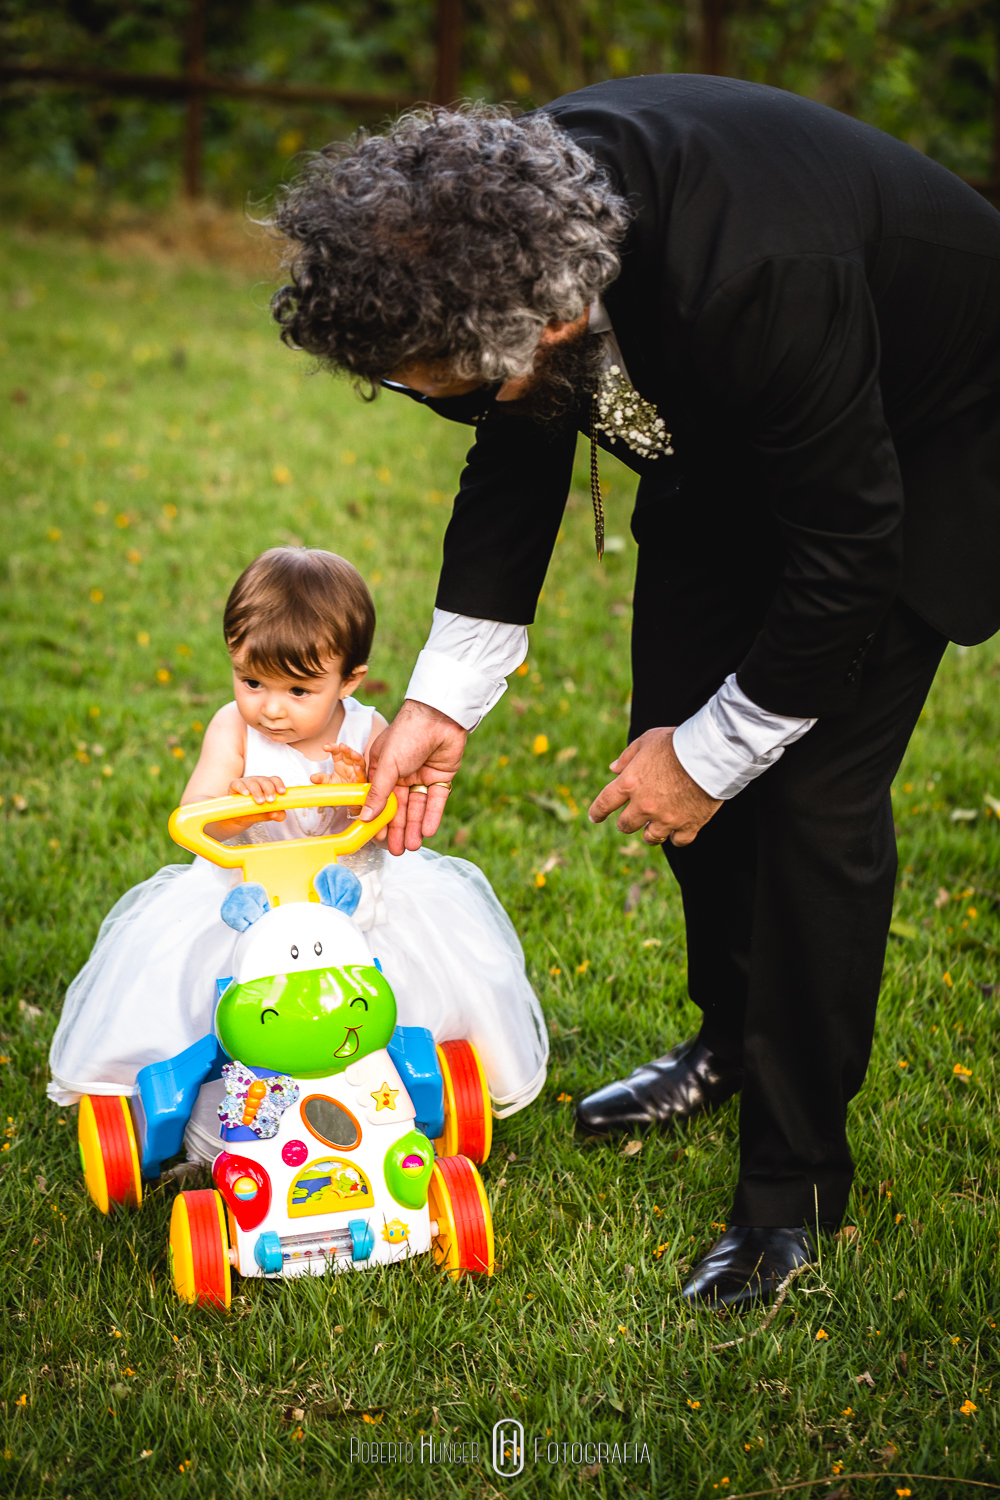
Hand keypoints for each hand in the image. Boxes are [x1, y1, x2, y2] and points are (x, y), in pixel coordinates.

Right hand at [204, 775, 287, 838]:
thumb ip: (277, 815)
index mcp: (268, 786)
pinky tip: (246, 794)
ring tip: (260, 802)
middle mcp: (258, 782)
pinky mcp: (235, 785)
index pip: (275, 780)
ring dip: (257, 791)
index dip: (279, 784)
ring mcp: (246, 782)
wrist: (238, 818)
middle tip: (271, 800)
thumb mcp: (268, 815)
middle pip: (265, 780)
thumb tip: (276, 814)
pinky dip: (243, 788)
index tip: (282, 793)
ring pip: (252, 782)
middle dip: (269, 790)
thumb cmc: (255, 812)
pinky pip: (238, 783)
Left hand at [311, 741, 365, 814]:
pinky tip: (357, 768)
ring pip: (359, 762)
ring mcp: (357, 772)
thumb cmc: (340, 787)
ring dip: (357, 757)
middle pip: (349, 754)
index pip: (337, 751)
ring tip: (353, 754)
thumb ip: (321, 779)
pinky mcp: (361, 781)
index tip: (325, 747)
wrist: (348, 799)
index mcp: (341, 762)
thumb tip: (312, 777)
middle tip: (341, 745)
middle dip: (346, 749)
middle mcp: (350, 765)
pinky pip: (362, 776)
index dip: (332, 747)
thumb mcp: (329, 782)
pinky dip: (360, 772)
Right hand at [362, 699, 466, 855]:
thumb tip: (365, 817)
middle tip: (397, 851)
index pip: (379, 799)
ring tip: (412, 846)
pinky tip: (427, 831)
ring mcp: (421, 776)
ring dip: (414, 827)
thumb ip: (378, 793)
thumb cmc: (406, 734)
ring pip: (417, 807)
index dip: (379, 819)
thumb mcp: (388, 765)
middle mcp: (401, 774)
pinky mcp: (440, 778)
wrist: (439, 717)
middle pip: (399, 807)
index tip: (378, 838)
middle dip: (398, 829)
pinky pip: (435, 801)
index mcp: (383, 769)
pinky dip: (432, 816)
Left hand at [588, 727, 722, 847]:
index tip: (594, 816)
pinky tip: (677, 831)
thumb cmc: (677, 742)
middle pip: (626, 826)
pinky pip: (678, 841)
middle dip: (626, 822)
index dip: (597, 812)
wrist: (711, 753)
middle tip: (633, 818)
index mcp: (630, 783)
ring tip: (656, 826)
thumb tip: (613, 769)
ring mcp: (666, 818)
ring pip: (650, 838)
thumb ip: (627, 757)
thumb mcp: (647, 741)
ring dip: (650, 833)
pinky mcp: (688, 825)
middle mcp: (644, 805)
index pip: (604, 803)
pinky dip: (677, 837)